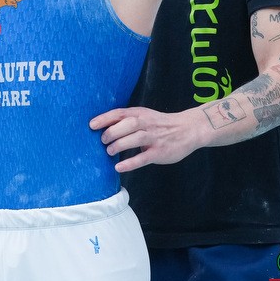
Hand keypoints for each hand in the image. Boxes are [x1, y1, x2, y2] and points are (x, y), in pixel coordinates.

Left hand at [89, 106, 206, 172]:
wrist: (188, 129)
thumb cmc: (160, 124)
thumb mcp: (144, 116)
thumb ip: (127, 121)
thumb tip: (103, 128)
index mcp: (140, 114)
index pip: (120, 113)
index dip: (105, 119)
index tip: (91, 125)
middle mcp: (147, 124)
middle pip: (128, 124)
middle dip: (112, 132)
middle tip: (103, 141)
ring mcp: (154, 138)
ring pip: (135, 139)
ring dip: (120, 145)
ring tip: (110, 151)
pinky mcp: (159, 152)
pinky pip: (143, 158)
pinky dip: (130, 163)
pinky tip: (119, 167)